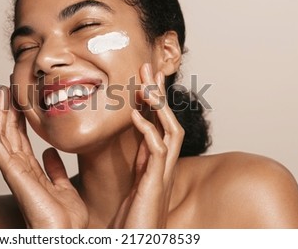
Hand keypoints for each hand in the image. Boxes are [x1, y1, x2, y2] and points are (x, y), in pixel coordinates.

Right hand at [0, 86, 87, 227]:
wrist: (64, 233)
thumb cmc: (65, 217)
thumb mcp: (64, 186)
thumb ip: (56, 169)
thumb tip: (50, 152)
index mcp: (30, 171)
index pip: (21, 140)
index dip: (19, 120)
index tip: (20, 101)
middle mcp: (18, 168)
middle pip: (9, 134)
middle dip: (7, 111)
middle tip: (7, 89)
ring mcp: (12, 170)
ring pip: (1, 135)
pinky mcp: (11, 172)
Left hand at [113, 63, 184, 227]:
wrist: (137, 242)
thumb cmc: (132, 220)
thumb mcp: (133, 185)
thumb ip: (135, 165)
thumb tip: (128, 147)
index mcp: (155, 163)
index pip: (158, 123)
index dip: (153, 100)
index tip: (145, 78)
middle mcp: (163, 165)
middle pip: (168, 120)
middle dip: (159, 93)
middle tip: (149, 67)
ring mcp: (162, 174)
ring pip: (170, 131)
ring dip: (159, 107)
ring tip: (146, 84)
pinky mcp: (156, 184)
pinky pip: (156, 152)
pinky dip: (148, 132)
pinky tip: (135, 117)